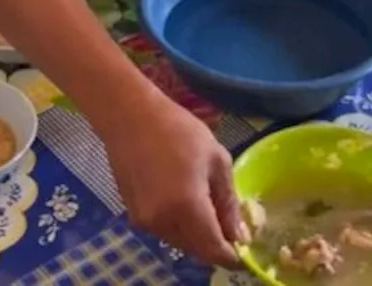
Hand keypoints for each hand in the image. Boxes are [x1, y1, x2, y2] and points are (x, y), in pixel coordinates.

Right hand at [104, 94, 241, 267]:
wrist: (129, 116)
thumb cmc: (178, 130)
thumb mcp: (217, 160)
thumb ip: (228, 203)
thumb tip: (238, 235)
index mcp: (187, 208)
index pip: (214, 251)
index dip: (231, 255)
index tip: (242, 245)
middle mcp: (163, 221)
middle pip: (196, 250)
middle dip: (213, 243)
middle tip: (225, 220)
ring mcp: (144, 219)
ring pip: (178, 241)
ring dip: (194, 234)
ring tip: (202, 204)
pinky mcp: (132, 213)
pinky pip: (162, 229)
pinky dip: (176, 224)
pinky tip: (179, 198)